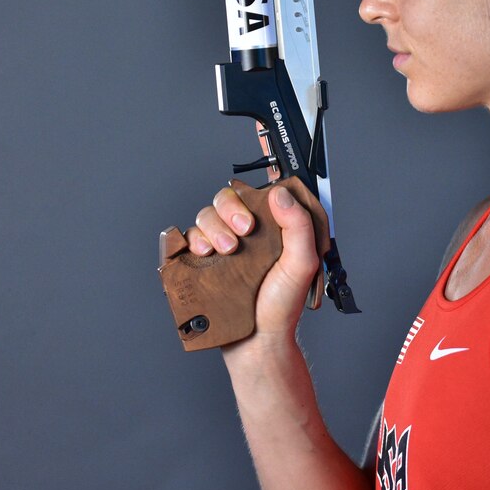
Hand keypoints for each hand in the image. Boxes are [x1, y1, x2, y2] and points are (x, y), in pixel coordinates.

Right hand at [183, 182, 322, 344]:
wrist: (255, 341)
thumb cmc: (282, 305)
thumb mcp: (302, 263)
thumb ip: (298, 225)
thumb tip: (279, 193)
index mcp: (274, 227)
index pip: (265, 190)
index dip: (261, 173)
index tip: (257, 147)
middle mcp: (248, 232)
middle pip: (228, 198)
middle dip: (231, 209)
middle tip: (243, 233)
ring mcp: (224, 245)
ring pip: (207, 214)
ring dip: (213, 228)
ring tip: (225, 252)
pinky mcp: (203, 260)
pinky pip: (188, 236)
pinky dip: (193, 239)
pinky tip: (206, 255)